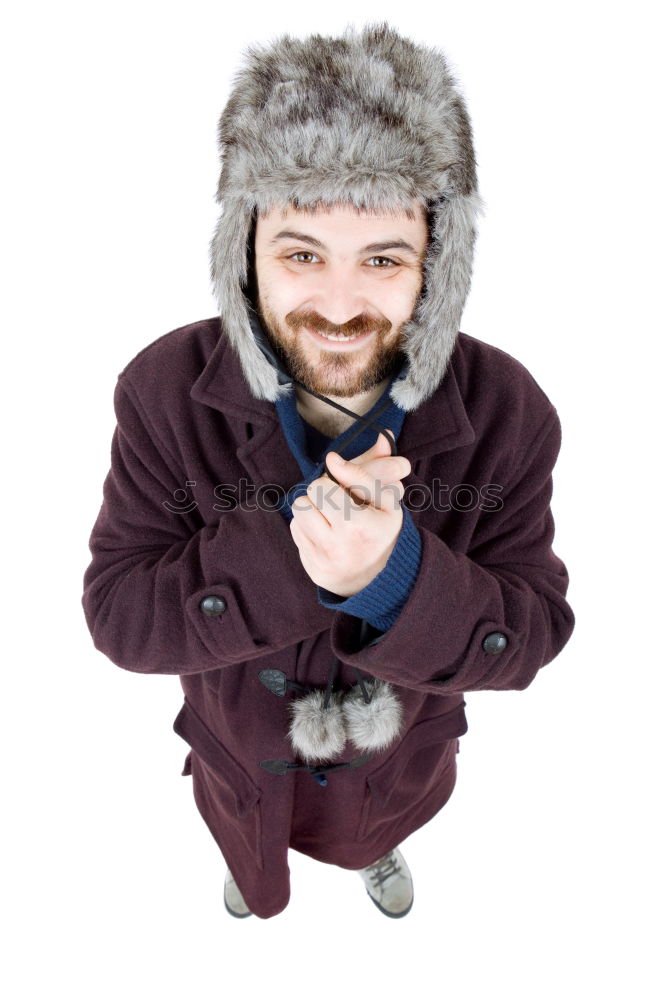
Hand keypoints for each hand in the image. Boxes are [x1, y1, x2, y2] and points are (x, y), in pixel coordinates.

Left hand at [289, 432, 411, 596]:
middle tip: (336, 506)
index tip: (344, 493)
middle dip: (318, 498)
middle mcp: (336, 545)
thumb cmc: (383, 532)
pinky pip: (297, 534)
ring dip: (311, 512)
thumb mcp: (386, 501)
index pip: (320, 486)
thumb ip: (361, 475)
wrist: (383, 578)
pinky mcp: (313, 569)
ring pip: (297, 516)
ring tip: (331, 519)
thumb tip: (332, 459)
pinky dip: (309, 530)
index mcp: (357, 525)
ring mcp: (322, 561)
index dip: (331, 484)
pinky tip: (327, 535)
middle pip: (303, 501)